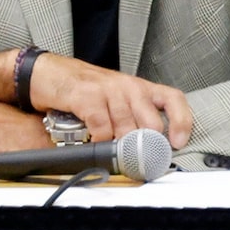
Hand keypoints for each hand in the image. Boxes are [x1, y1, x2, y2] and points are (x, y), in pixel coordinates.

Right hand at [29, 53, 193, 148]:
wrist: (47, 73)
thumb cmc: (84, 88)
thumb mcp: (117, 100)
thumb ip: (133, 118)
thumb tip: (148, 148)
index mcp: (141, 88)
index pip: (174, 99)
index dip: (182, 122)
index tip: (178, 142)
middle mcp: (129, 86)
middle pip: (151, 123)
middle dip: (146, 145)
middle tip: (137, 156)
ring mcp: (109, 90)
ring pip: (127, 128)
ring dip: (120, 145)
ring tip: (113, 150)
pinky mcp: (87, 96)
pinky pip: (101, 126)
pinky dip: (100, 140)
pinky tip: (96, 142)